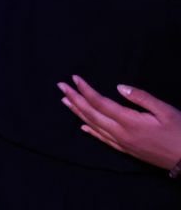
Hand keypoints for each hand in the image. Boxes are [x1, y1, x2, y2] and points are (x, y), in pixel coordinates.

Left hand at [60, 75, 180, 171]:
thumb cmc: (180, 132)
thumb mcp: (165, 111)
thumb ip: (141, 97)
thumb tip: (119, 87)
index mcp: (129, 121)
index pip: (99, 102)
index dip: (85, 90)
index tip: (74, 78)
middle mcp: (120, 133)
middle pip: (91, 114)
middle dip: (74, 99)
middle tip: (60, 86)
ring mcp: (122, 143)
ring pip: (93, 126)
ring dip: (78, 112)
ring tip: (65, 101)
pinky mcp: (127, 150)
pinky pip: (103, 139)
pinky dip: (90, 131)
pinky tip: (82, 127)